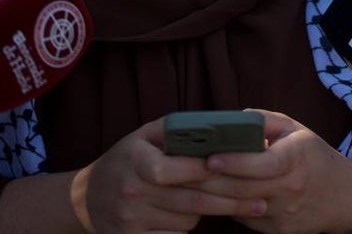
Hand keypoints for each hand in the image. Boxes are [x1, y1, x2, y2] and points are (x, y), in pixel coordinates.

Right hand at [70, 117, 265, 232]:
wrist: (89, 197)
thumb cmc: (129, 158)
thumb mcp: (146, 135)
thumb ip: (179, 129)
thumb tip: (221, 127)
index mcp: (135, 160)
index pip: (170, 170)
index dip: (202, 170)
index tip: (235, 167)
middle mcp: (131, 191)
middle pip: (190, 200)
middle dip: (231, 201)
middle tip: (262, 201)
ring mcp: (130, 220)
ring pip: (188, 220)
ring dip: (211, 211)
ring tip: (229, 203)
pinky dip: (191, 228)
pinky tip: (206, 219)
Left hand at [195, 109, 351, 233]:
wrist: (343, 197)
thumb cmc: (313, 156)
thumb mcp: (296, 129)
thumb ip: (264, 121)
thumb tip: (231, 120)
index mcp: (297, 158)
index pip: (263, 163)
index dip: (235, 162)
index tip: (209, 158)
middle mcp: (291, 188)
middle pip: (244, 189)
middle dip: (209, 181)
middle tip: (181, 171)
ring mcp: (284, 214)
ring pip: (240, 207)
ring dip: (211, 197)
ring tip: (184, 185)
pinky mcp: (278, 232)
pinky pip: (245, 219)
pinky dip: (226, 209)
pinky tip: (206, 198)